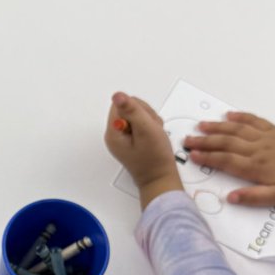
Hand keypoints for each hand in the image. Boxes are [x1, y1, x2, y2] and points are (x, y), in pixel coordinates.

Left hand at [104, 91, 182, 206]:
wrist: (161, 179)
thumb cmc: (155, 159)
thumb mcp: (145, 129)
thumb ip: (132, 110)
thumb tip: (117, 95)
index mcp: (113, 132)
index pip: (121, 104)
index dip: (138, 109)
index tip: (144, 123)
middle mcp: (115, 135)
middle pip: (129, 108)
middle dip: (145, 116)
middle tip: (151, 131)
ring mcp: (123, 138)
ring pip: (138, 115)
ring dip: (150, 122)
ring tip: (153, 137)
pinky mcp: (132, 140)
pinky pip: (141, 125)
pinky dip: (151, 128)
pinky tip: (153, 139)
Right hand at [182, 112, 274, 205]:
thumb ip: (254, 197)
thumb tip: (230, 198)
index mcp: (256, 167)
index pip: (226, 161)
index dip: (207, 157)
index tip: (191, 155)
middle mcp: (257, 149)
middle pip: (226, 143)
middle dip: (204, 141)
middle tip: (186, 140)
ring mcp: (265, 137)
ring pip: (236, 130)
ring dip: (217, 127)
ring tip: (200, 126)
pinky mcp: (274, 130)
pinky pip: (254, 121)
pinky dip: (240, 116)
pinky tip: (229, 114)